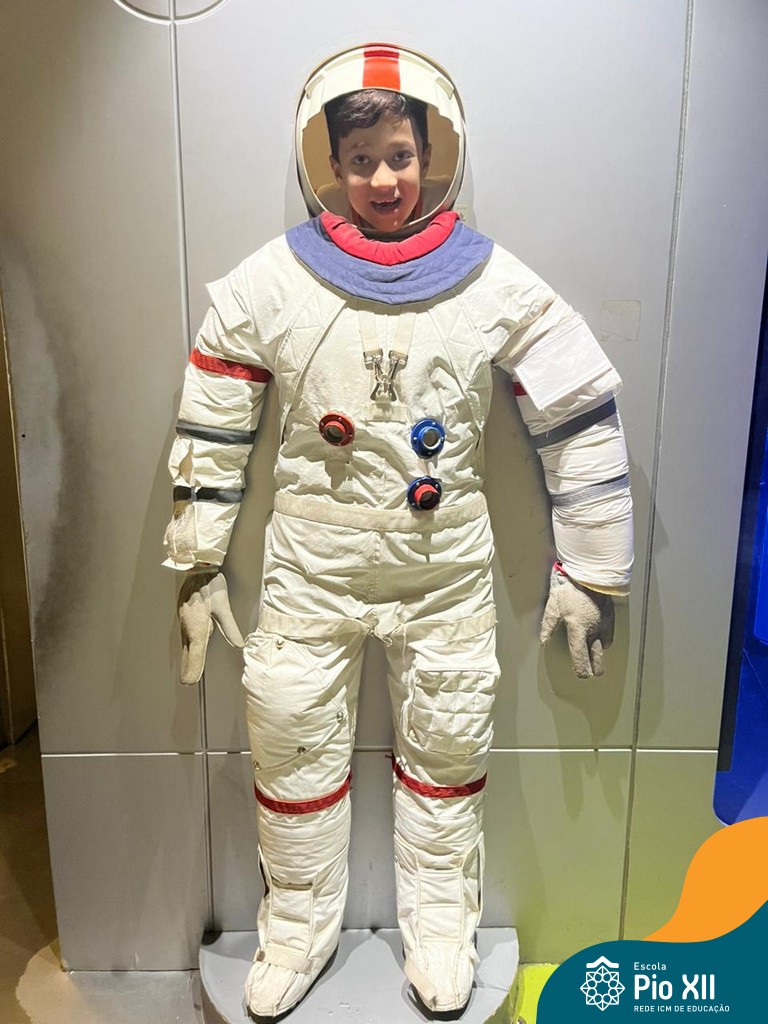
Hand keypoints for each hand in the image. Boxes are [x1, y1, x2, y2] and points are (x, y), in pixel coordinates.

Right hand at [177, 570, 244, 684]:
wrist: (197, 568)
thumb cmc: (210, 585)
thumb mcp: (223, 607)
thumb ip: (230, 628)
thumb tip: (239, 644)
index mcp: (196, 626)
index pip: (195, 654)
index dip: (193, 669)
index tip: (190, 682)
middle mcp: (188, 626)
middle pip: (188, 652)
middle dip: (188, 667)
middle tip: (187, 682)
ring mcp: (184, 621)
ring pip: (185, 644)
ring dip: (187, 657)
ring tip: (187, 671)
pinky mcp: (184, 615)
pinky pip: (185, 635)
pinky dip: (187, 646)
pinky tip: (189, 649)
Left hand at [539, 566, 614, 677]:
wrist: (590, 573)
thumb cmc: (570, 588)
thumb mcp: (553, 606)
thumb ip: (548, 625)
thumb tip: (543, 641)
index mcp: (578, 629)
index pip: (581, 657)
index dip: (581, 669)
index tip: (581, 675)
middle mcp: (593, 630)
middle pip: (597, 657)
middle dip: (595, 667)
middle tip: (593, 673)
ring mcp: (604, 624)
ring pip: (604, 645)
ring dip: (599, 652)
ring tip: (595, 657)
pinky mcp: (611, 617)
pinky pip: (608, 633)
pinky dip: (604, 638)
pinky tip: (600, 637)